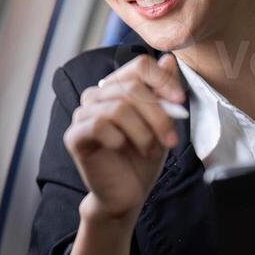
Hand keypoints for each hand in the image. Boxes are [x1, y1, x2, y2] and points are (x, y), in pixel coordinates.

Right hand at [63, 53, 184, 220]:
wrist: (127, 195)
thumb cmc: (142, 159)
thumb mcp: (161, 123)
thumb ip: (162, 93)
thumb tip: (168, 59)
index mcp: (117, 88)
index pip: (139, 66)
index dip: (162, 80)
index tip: (180, 102)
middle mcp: (96, 96)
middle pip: (132, 87)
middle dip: (158, 115)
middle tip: (171, 140)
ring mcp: (82, 115)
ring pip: (118, 107)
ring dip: (143, 132)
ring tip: (152, 151)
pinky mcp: (74, 136)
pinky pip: (99, 125)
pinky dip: (119, 139)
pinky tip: (123, 150)